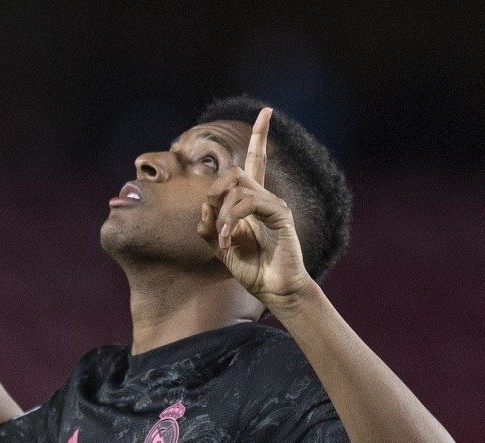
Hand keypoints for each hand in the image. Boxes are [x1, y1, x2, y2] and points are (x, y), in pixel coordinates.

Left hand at [197, 108, 315, 308]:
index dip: (260, 137)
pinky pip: (248, 203)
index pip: (257, 161)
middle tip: (213, 220)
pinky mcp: (280, 215)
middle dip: (215, 192)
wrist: (273, 289)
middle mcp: (264, 198)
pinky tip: (228, 240)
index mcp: (252, 202)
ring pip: (238, 187)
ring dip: (222, 214)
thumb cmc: (250, 268)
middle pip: (235, 172)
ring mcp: (273, 204)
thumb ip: (208, 225)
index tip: (266, 111)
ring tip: (222, 238)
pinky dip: (231, 220)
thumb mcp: (218, 246)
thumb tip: (205, 206)